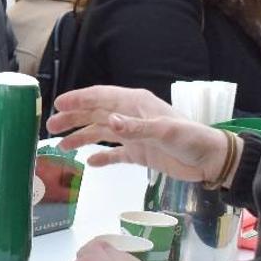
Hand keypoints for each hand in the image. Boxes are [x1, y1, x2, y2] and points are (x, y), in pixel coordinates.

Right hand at [48, 86, 232, 182]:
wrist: (210, 160)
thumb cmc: (190, 139)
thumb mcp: (164, 131)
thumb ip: (135, 127)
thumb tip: (109, 122)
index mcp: (135, 104)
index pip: (100, 97)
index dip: (78, 99)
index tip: (57, 104)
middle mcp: (130, 116)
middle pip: (95, 114)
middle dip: (73, 118)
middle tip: (50, 126)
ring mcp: (133, 135)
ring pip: (101, 132)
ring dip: (81, 136)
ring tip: (61, 146)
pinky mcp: (139, 153)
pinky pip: (115, 154)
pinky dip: (101, 157)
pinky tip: (88, 163)